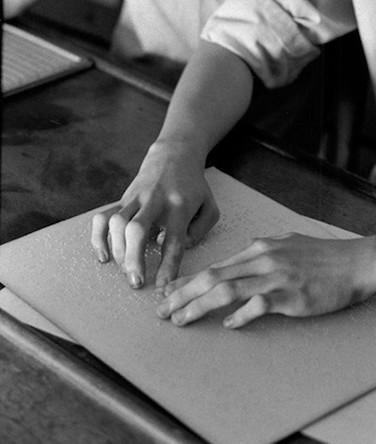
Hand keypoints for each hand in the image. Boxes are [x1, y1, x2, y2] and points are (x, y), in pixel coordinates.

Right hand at [91, 144, 218, 289]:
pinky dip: (98, 238)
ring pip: (117, 223)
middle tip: (135, 282)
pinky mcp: (122, 199)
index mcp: (181, 206)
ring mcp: (136, 199)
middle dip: (133, 259)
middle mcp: (155, 201)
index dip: (167, 266)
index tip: (162, 286)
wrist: (174, 157)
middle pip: (138, 230)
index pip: (174, 240)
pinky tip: (103, 256)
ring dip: (118, 250)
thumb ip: (201, 230)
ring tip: (125, 270)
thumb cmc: (194, 189)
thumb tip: (181, 247)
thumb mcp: (210, 206)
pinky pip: (102, 217)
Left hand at [156, 234, 375, 328]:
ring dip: (197, 307)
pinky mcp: (292, 295)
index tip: (168, 293)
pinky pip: (257, 307)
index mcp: (261, 248)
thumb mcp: (291, 244)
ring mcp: (277, 277)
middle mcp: (264, 260)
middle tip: (162, 311)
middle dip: (180, 295)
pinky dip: (239, 316)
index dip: (187, 281)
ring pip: (225, 291)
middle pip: (211, 277)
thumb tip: (243, 261)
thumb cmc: (329, 257)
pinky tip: (229, 326)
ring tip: (180, 320)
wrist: (361, 263)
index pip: (215, 266)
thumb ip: (265, 252)